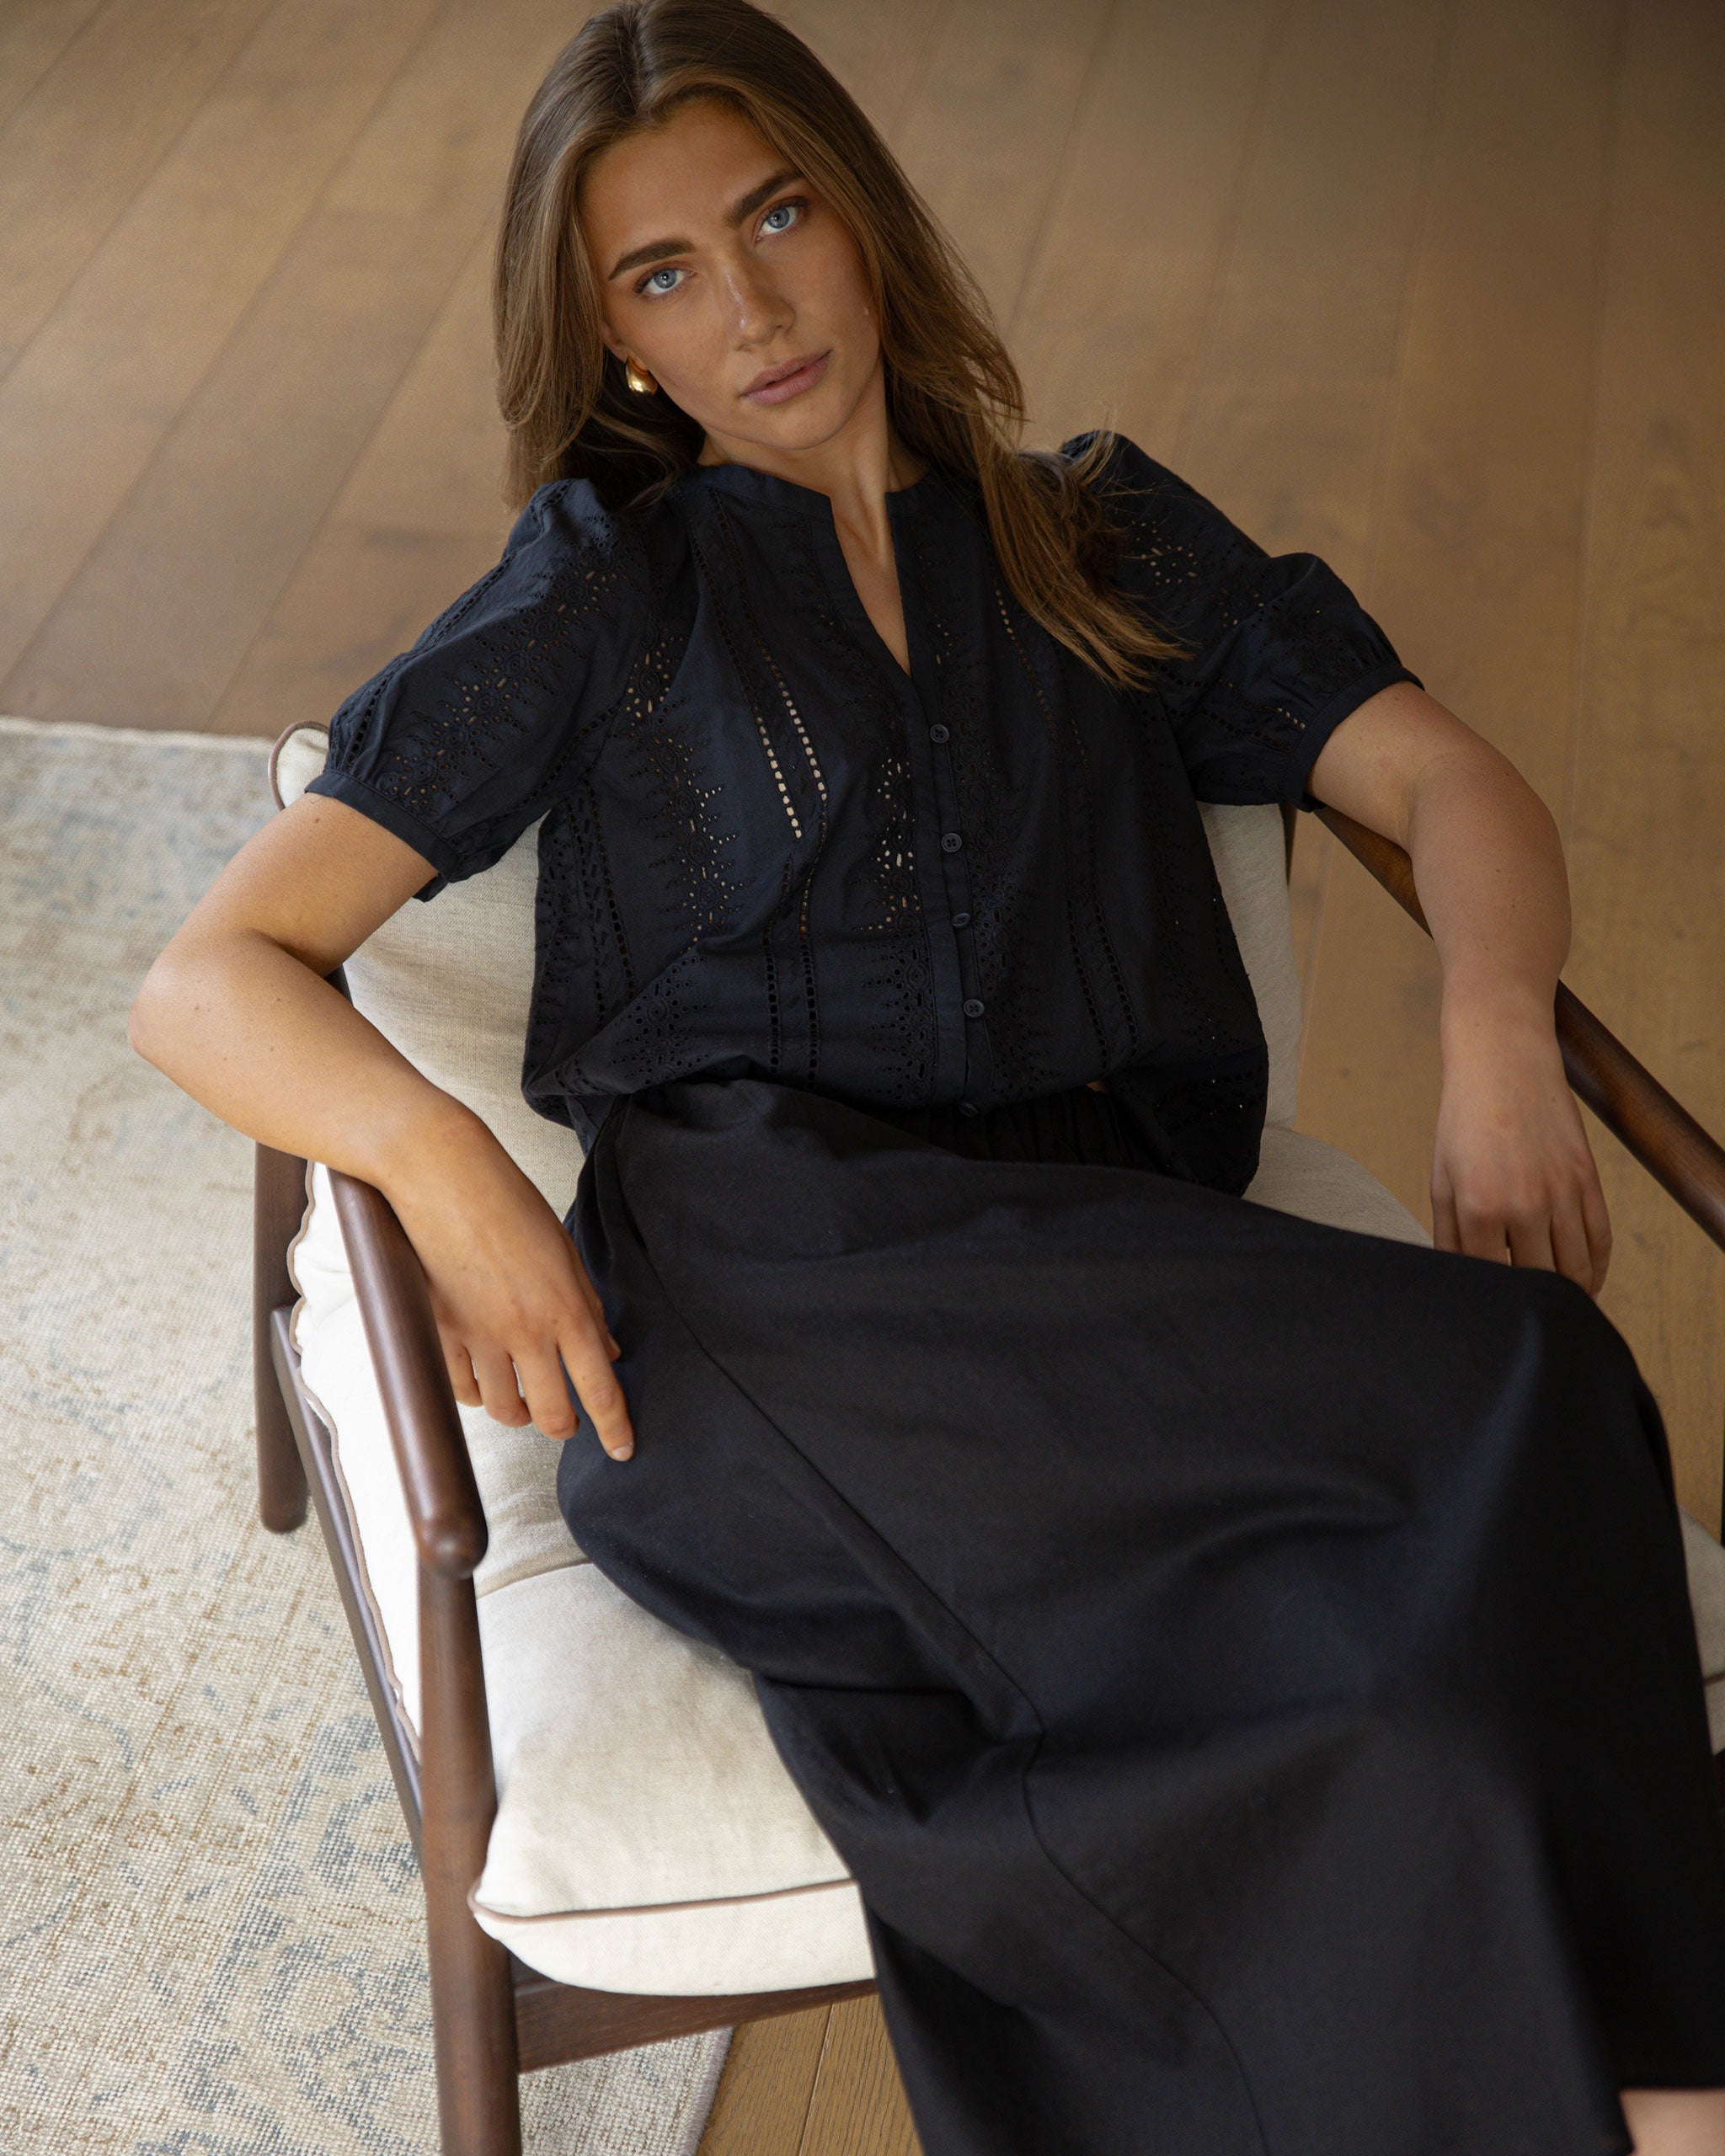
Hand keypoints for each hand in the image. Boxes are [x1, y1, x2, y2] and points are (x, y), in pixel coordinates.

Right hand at [383, 1110, 634, 1458]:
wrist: (444, 1178)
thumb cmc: (508, 1203)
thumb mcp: (566, 1253)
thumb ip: (589, 1307)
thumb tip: (609, 1351)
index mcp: (566, 1310)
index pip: (600, 1389)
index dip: (615, 1427)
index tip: (623, 1449)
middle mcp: (526, 1332)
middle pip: (552, 1415)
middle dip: (566, 1428)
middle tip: (570, 1422)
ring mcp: (481, 1337)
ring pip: (505, 1409)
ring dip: (521, 1413)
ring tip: (526, 1400)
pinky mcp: (443, 1333)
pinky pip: (462, 1389)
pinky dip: (477, 1395)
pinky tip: (486, 1383)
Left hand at [1431, 999, 1611, 1295]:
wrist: (1504, 1062)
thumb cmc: (1464, 1119)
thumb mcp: (1442, 1177)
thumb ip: (1448, 1232)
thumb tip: (1456, 1275)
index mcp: (1481, 1207)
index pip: (1490, 1277)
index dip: (1490, 1296)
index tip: (1488, 1302)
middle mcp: (1525, 1204)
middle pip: (1538, 1280)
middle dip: (1530, 1297)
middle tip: (1521, 1306)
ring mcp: (1562, 1193)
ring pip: (1576, 1268)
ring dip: (1569, 1292)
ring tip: (1557, 1302)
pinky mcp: (1588, 1179)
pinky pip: (1600, 1238)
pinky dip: (1597, 1267)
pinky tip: (1585, 1280)